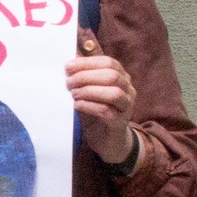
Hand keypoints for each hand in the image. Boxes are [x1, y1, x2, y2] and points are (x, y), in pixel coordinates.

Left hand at [66, 31, 137, 166]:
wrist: (108, 139)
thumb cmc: (96, 110)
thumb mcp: (89, 90)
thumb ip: (83, 74)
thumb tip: (70, 57)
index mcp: (121, 77)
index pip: (109, 62)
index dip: (87, 63)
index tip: (67, 67)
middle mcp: (128, 90)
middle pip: (112, 76)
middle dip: (86, 77)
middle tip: (68, 83)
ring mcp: (127, 106)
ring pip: (114, 93)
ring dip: (90, 91)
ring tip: (73, 94)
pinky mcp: (120, 123)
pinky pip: (108, 111)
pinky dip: (90, 106)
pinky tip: (77, 105)